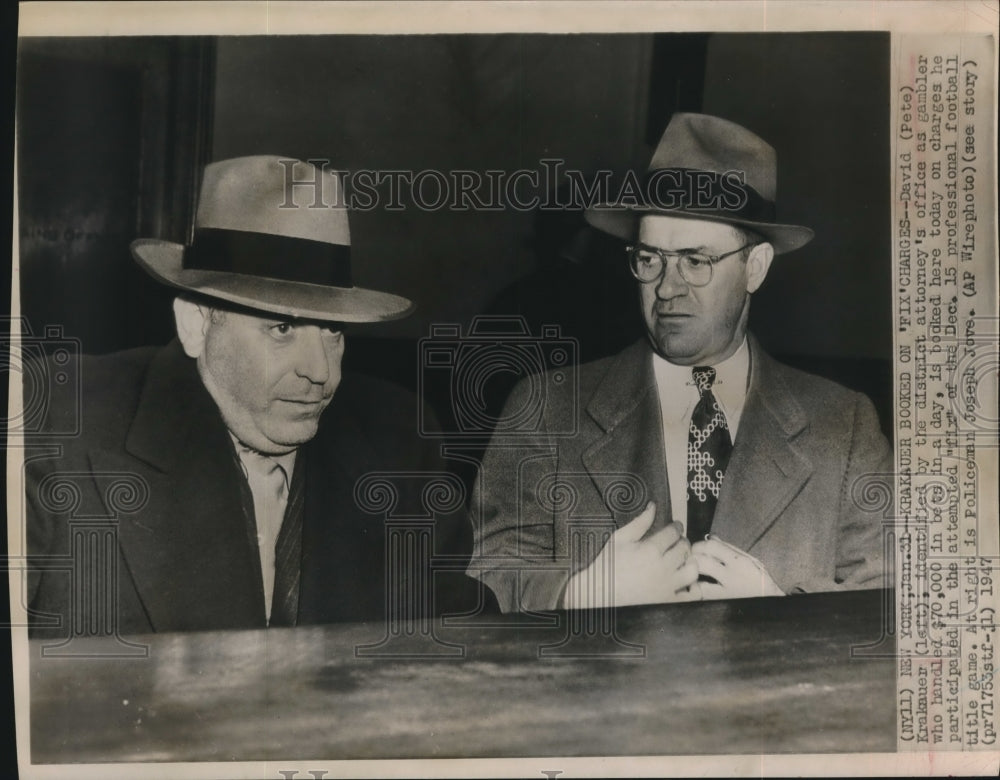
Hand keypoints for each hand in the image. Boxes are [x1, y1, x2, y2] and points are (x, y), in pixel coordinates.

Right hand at [562, 502, 698, 608]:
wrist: (598, 593)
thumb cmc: (607, 565)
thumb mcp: (620, 538)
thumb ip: (640, 522)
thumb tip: (653, 506)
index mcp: (651, 549)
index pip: (674, 532)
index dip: (676, 526)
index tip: (675, 526)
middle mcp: (663, 568)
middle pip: (684, 548)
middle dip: (682, 542)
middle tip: (676, 542)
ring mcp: (667, 586)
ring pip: (692, 570)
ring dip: (689, 562)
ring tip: (681, 561)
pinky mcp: (668, 602)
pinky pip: (691, 595)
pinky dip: (692, 588)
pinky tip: (683, 582)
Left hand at [691, 537, 784, 599]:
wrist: (772, 603)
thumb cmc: (758, 579)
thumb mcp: (749, 560)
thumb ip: (729, 549)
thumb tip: (711, 537)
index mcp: (739, 561)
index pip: (711, 546)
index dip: (699, 545)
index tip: (697, 549)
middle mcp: (732, 577)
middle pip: (702, 562)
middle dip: (691, 559)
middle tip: (690, 561)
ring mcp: (726, 594)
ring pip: (699, 584)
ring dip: (691, 578)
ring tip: (691, 575)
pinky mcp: (722, 606)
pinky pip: (703, 598)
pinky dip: (696, 592)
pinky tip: (695, 589)